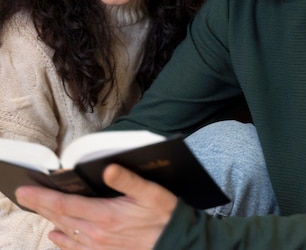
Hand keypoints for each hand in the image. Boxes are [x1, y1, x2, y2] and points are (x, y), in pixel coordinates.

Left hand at [16, 164, 177, 248]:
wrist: (175, 243)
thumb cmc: (164, 215)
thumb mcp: (152, 192)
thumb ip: (128, 180)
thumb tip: (107, 169)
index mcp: (105, 216)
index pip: (65, 205)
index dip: (42, 198)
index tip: (25, 191)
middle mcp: (97, 234)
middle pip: (61, 218)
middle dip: (40, 206)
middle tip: (24, 196)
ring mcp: (99, 246)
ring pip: (66, 233)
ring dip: (49, 220)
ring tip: (37, 209)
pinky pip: (76, 249)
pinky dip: (63, 242)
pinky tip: (56, 237)